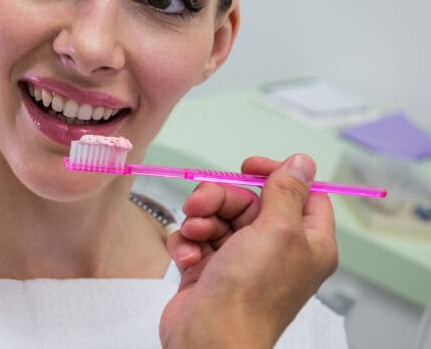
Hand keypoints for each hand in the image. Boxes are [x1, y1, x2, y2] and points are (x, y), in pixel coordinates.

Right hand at [159, 154, 337, 347]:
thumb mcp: (278, 231)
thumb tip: (302, 161)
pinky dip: (186, 244)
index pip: (302, 194)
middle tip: (198, 205)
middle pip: (249, 202)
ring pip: (217, 218)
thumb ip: (288, 191)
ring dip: (199, 221)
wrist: (209, 337)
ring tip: (192, 237)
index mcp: (307, 242)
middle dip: (219, 199)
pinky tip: (185, 258)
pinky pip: (195, 240)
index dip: (275, 175)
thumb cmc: (250, 291)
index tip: (247, 167)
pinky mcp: (209, 271)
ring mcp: (241, 261)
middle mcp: (276, 250)